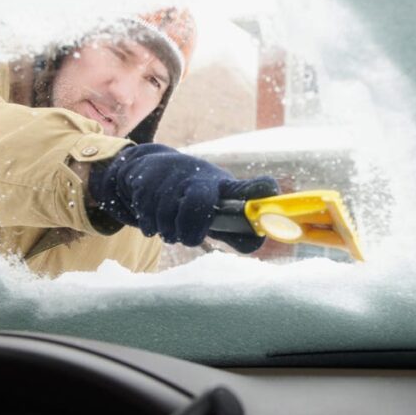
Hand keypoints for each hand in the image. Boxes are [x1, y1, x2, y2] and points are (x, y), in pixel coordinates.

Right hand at [88, 144, 278, 251]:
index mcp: (223, 186)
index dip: (258, 191)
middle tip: (189, 238)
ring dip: (169, 232)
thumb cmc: (195, 194)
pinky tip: (156, 217)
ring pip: (169, 219)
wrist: (152, 169)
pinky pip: (149, 220)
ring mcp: (172, 178)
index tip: (268, 193)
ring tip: (172, 225)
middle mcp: (199, 177)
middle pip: (198, 204)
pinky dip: (152, 226)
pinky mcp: (147, 183)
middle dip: (191, 230)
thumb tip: (254, 245)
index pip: (246, 188)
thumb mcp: (217, 204)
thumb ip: (235, 229)